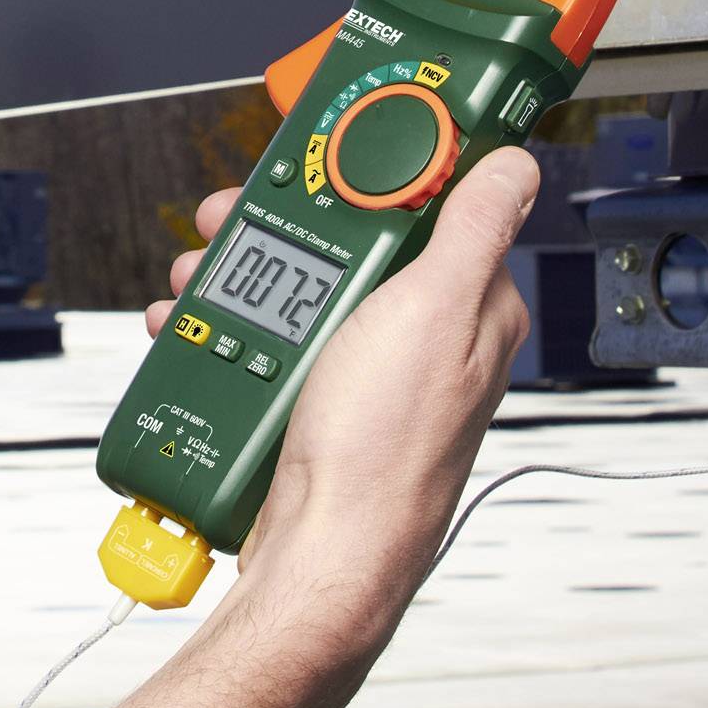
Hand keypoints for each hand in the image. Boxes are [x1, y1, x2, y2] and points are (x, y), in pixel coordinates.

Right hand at [141, 148, 534, 616]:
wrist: (322, 556)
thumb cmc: (383, 452)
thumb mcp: (433, 313)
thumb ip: (472, 231)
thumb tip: (514, 165)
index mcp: (469, 308)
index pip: (429, 205)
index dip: (369, 168)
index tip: (318, 151)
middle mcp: (423, 337)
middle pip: (349, 242)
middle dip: (280, 223)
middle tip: (228, 220)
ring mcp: (368, 371)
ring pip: (300, 289)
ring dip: (239, 274)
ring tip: (197, 277)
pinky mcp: (320, 402)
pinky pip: (271, 342)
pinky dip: (227, 326)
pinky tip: (193, 327)